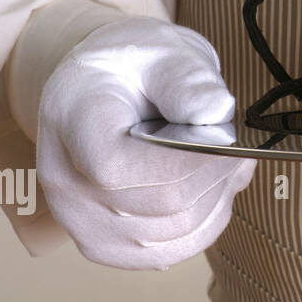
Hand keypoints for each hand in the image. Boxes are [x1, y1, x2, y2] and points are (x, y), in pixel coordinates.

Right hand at [36, 17, 254, 269]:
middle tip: (236, 146)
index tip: (230, 141)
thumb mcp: (162, 50)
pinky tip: (212, 189)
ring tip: (226, 162)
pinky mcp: (107, 246)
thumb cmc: (134, 66)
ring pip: (175, 233)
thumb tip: (216, 112)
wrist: (104, 88)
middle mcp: (64, 183)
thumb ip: (187, 80)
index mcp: (72, 123)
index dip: (188, 162)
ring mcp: (81, 222)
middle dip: (215, 175)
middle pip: (162, 204)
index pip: (120, 170)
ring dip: (216, 199)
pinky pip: (170, 251)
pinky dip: (206, 223)